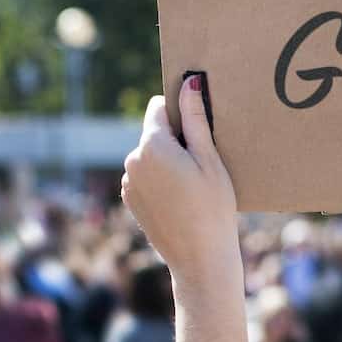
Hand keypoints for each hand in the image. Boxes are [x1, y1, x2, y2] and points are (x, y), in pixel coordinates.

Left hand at [122, 79, 240, 301]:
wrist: (199, 259)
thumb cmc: (213, 208)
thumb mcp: (210, 160)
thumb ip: (196, 119)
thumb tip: (189, 82)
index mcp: (152, 145)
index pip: (159, 108)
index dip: (180, 112)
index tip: (198, 130)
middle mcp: (132, 160)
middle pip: (154, 134)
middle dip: (175, 140)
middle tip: (202, 166)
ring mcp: (128, 182)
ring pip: (149, 157)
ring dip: (167, 162)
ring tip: (192, 187)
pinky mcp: (130, 200)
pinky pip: (145, 177)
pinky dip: (160, 181)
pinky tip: (180, 200)